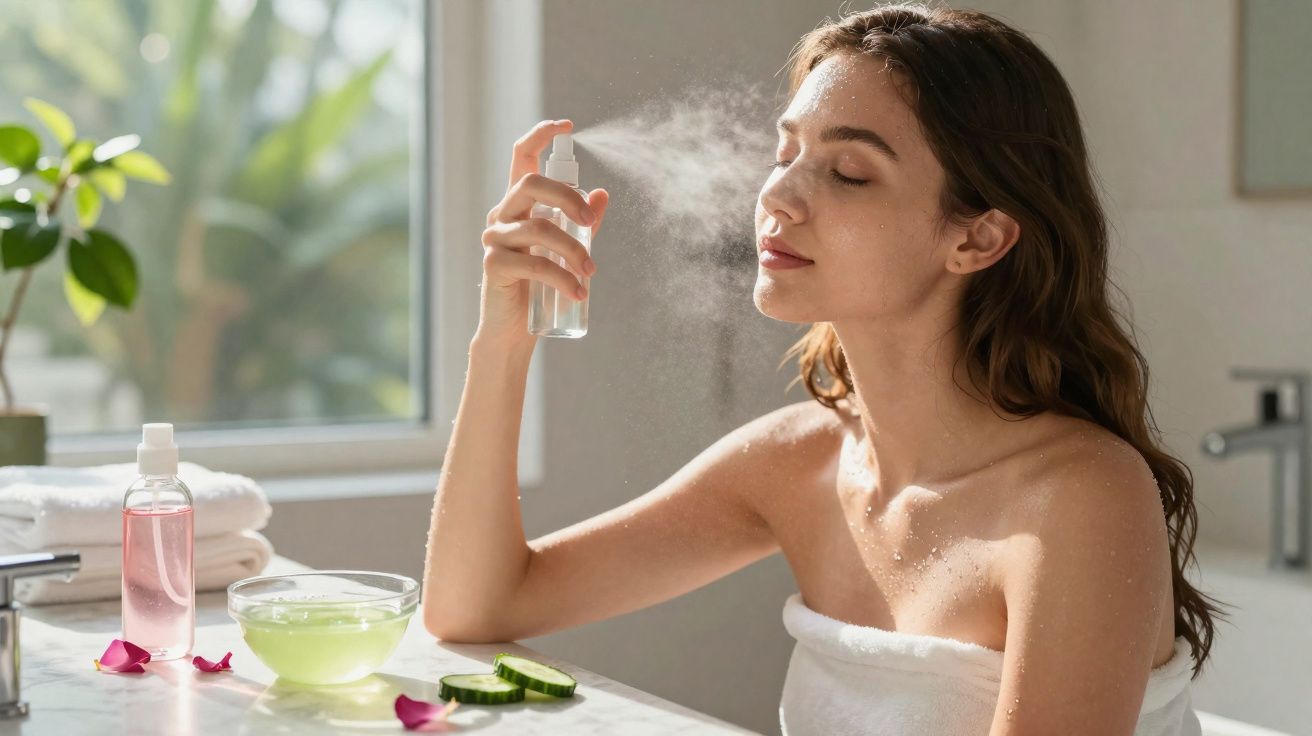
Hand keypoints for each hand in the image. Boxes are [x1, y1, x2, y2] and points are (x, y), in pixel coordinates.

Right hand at [476, 119, 609, 345]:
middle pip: (531, 183)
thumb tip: (602, 194)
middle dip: (568, 197)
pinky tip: (579, 293)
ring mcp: (495, 239)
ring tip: (591, 274)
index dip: (540, 135)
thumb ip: (581, 223)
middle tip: (589, 223)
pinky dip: (563, 278)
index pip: (521, 157)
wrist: (514, 330)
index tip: (566, 125)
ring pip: (540, 228)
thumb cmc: (539, 286)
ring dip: (574, 250)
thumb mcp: (565, 249)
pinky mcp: (495, 265)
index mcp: (517, 204)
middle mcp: (502, 215)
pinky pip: (536, 263)